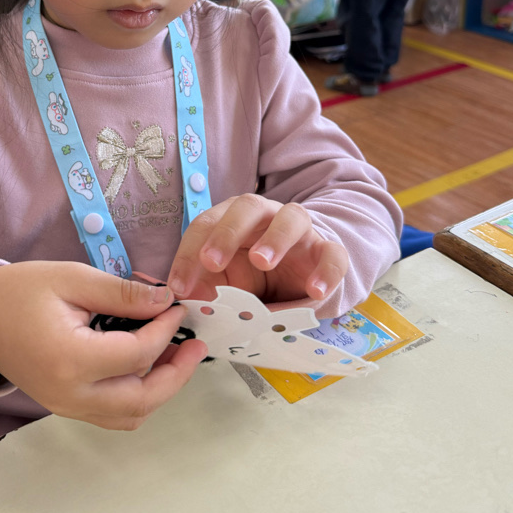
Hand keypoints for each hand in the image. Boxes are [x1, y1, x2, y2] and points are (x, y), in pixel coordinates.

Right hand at [0, 261, 206, 429]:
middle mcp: (70, 394)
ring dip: (161, 389)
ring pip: (130, 414)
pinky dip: (139, 397)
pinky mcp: (65, 406)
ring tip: (177, 355)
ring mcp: (66, 406)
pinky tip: (148, 366)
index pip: (137, 355)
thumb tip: (165, 301)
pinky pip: (112, 415)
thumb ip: (122, 293)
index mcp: (70, 359)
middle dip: (176, 373)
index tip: (177, 306)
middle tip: (196, 344)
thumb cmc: (20, 291)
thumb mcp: (72, 278)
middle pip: (141, 400)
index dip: (165, 331)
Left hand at [166, 195, 347, 309]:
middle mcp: (266, 216)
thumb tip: (184, 305)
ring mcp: (300, 231)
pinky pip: (333, 255)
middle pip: (247, 207)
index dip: (188, 254)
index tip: (179, 287)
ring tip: (262, 261)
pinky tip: (314, 291)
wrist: (301, 277)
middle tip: (211, 261)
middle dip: (226, 233)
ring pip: (292, 218)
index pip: (205, 225)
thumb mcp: (225, 283)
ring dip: (275, 238)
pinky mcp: (327, 252)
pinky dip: (326, 271)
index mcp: (233, 219)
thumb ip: (206, 289)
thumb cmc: (254, 277)